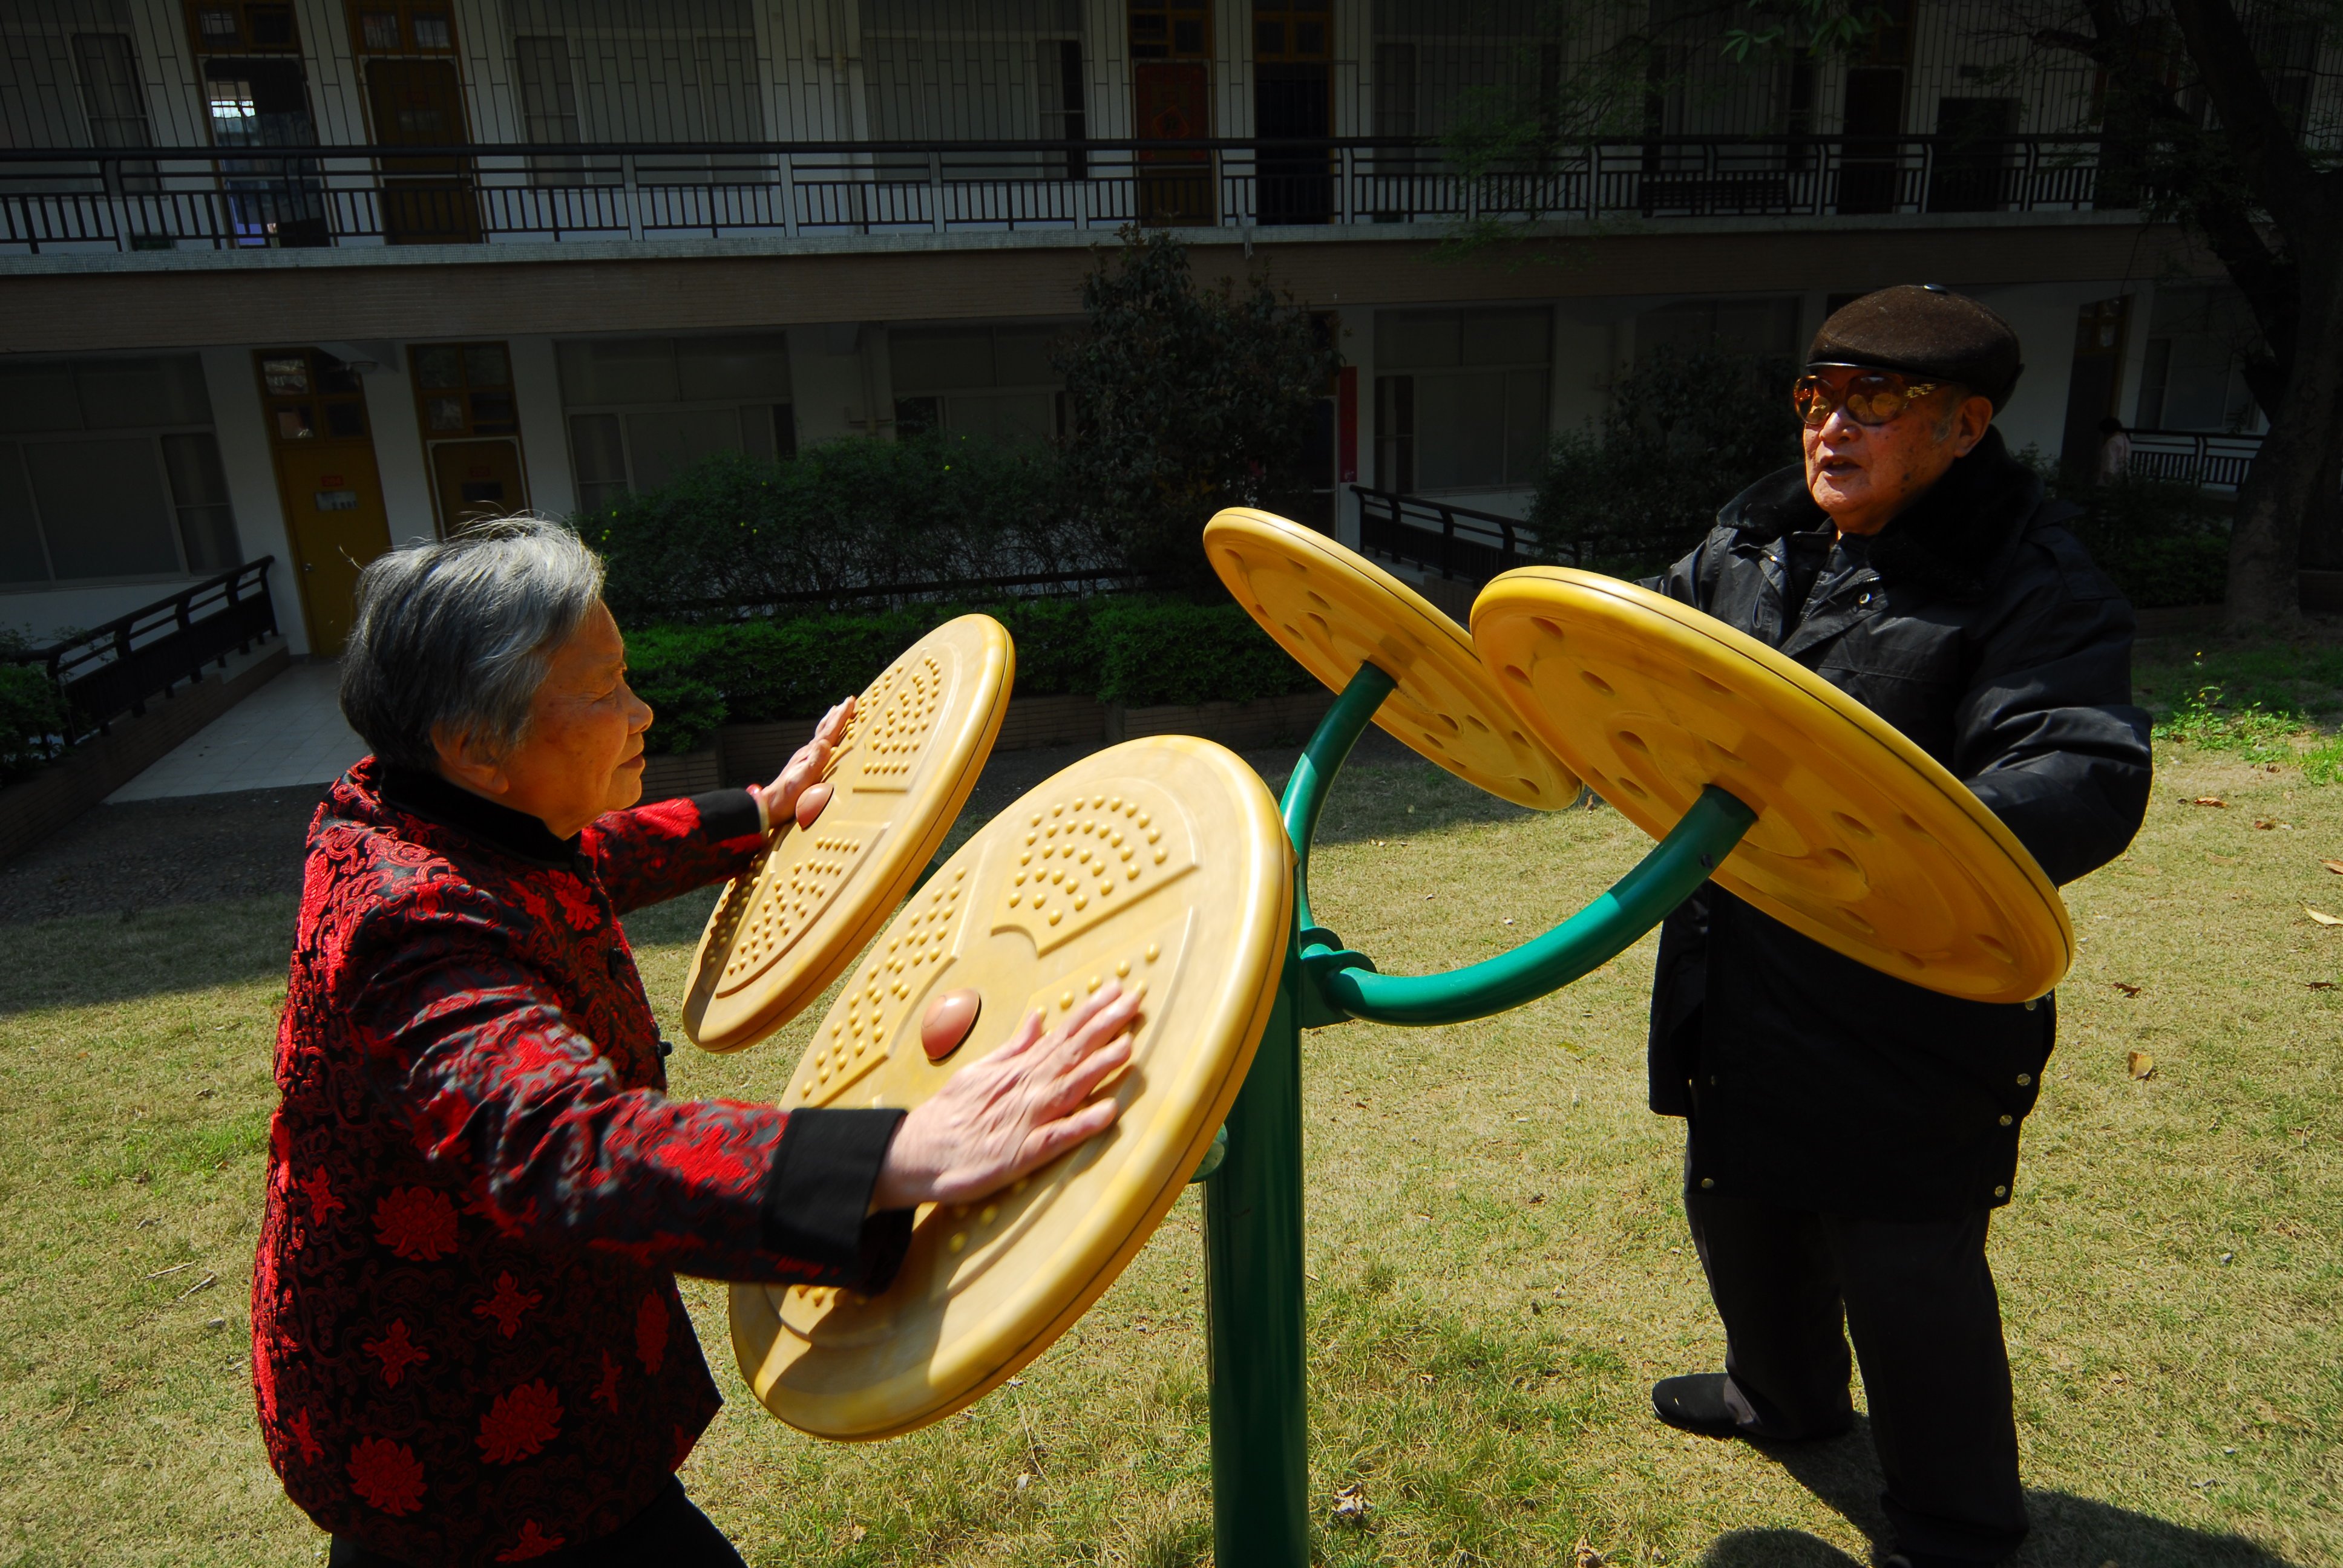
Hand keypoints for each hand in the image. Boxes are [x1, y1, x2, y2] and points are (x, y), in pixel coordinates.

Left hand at [755, 697, 853, 829]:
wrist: (770, 806)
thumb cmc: (787, 797)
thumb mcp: (802, 781)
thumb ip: (814, 762)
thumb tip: (824, 743)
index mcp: (810, 754)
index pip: (829, 731)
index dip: (841, 716)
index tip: (850, 702)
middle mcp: (808, 752)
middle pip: (825, 729)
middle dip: (838, 715)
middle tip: (849, 701)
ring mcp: (805, 758)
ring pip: (822, 735)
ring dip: (831, 723)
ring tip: (837, 712)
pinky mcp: (805, 765)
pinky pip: (820, 745)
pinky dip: (827, 736)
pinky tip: (826, 740)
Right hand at [871, 984, 1137, 1210]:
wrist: (919, 1152)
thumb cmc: (952, 1113)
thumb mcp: (981, 1070)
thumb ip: (1015, 1047)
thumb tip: (1039, 1019)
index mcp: (1021, 1069)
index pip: (1064, 1034)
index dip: (1093, 1012)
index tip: (1119, 989)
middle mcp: (1028, 1088)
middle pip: (1072, 1052)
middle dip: (1105, 1026)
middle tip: (1135, 1001)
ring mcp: (1026, 1119)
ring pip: (1069, 1087)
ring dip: (1099, 1067)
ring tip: (1128, 1048)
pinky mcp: (1023, 1153)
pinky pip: (1057, 1138)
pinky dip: (1081, 1124)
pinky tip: (1107, 1113)